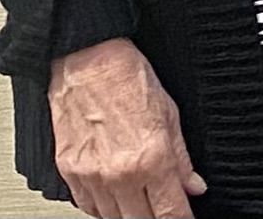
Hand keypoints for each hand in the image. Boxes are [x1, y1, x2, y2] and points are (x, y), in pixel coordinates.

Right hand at [48, 38, 204, 218]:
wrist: (86, 61)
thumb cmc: (127, 78)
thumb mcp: (171, 114)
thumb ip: (183, 158)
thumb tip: (194, 185)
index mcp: (150, 159)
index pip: (171, 213)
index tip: (186, 217)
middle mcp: (119, 174)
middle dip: (156, 218)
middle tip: (163, 208)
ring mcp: (91, 176)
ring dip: (129, 215)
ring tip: (141, 202)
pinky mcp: (69, 172)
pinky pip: (87, 206)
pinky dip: (102, 208)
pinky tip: (114, 197)